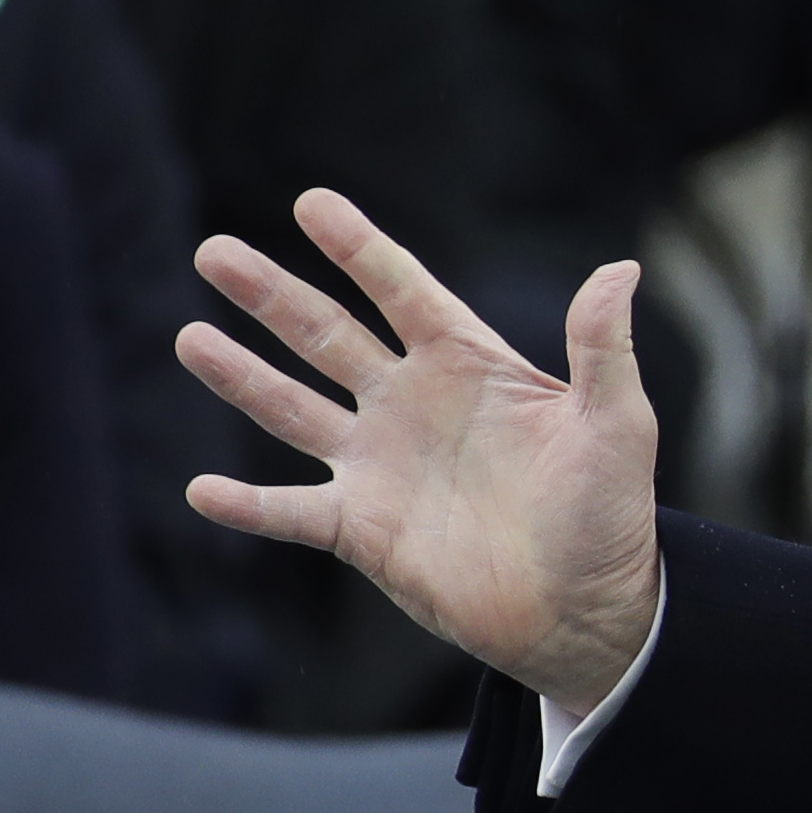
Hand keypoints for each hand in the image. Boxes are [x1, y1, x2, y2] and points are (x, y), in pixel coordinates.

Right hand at [177, 188, 664, 709]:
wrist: (589, 609)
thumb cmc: (611, 512)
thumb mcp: (616, 423)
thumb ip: (602, 347)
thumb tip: (622, 269)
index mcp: (469, 366)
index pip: (403, 292)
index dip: (359, 248)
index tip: (311, 203)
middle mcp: (411, 405)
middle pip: (327, 336)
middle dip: (271, 295)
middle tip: (212, 250)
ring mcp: (379, 465)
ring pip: (292, 408)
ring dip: (240, 376)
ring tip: (189, 336)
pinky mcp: (361, 530)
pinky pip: (290, 513)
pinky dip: (246, 505)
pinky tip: (201, 488)